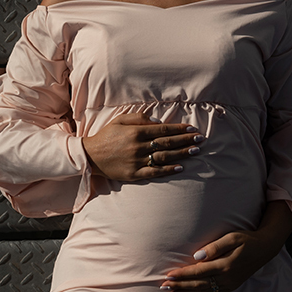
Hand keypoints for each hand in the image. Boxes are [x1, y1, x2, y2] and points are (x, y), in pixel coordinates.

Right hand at [82, 113, 204, 181]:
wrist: (90, 156)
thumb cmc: (106, 136)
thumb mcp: (119, 120)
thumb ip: (138, 118)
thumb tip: (157, 120)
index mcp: (136, 132)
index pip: (163, 130)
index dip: (179, 129)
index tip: (192, 129)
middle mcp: (138, 146)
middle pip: (167, 143)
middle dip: (186, 140)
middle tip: (201, 139)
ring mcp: (137, 161)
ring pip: (164, 157)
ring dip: (182, 154)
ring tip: (195, 151)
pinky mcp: (134, 174)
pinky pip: (155, 172)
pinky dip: (168, 170)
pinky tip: (180, 167)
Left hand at [161, 201, 291, 291]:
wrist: (265, 248)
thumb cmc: (247, 239)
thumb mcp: (232, 238)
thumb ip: (214, 247)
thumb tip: (197, 256)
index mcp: (225, 265)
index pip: (198, 272)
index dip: (182, 275)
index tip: (168, 276)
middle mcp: (227, 278)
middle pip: (198, 284)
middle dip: (180, 286)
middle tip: (164, 287)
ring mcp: (230, 284)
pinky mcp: (232, 286)